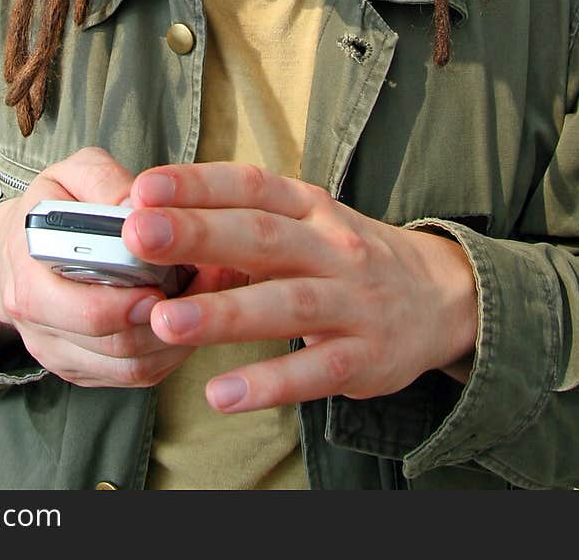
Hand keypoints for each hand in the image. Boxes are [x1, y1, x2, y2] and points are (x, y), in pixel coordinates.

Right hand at [0, 147, 232, 389]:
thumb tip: (141, 204)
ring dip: (177, 337)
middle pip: (115, 344)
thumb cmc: (53, 208)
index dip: (135, 301)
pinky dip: (171, 352)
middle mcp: (39, 326)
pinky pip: (137, 376)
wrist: (18, 249)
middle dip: (167, 318)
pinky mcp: (85, 370)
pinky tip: (189, 319)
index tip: (177, 273)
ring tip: (207, 299)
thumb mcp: (69, 176)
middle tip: (202, 287)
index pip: (87, 309)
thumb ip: (104, 182)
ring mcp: (62, 354)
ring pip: (132, 368)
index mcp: (29, 275)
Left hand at [122, 162, 477, 412]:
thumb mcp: (305, 221)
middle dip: (198, 235)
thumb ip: (241, 219)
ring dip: (223, 313)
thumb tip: (154, 215)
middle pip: (261, 237)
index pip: (251, 186)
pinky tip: (221, 393)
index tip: (144, 189)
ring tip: (163, 321)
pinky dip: (268, 383)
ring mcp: (352, 302)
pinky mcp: (364, 358)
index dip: (198, 184)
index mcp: (310, 206)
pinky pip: (313, 371)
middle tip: (138, 236)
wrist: (440, 297)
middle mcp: (331, 246)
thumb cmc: (344, 255)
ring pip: (284, 304)